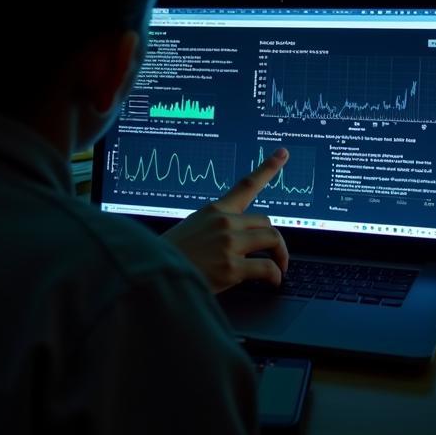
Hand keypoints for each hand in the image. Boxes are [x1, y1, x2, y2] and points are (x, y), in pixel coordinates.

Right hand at [161, 148, 290, 293]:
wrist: (153, 274)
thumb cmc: (171, 255)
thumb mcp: (191, 228)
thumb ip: (215, 226)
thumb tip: (236, 234)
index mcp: (214, 210)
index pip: (246, 184)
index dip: (268, 167)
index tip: (283, 153)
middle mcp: (224, 222)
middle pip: (266, 221)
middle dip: (273, 238)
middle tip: (275, 254)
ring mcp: (228, 243)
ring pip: (272, 239)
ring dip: (280, 255)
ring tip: (279, 267)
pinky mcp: (231, 267)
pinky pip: (267, 267)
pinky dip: (275, 275)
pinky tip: (273, 281)